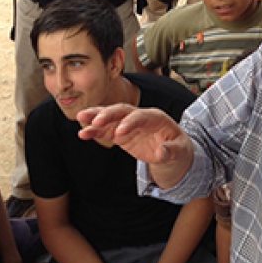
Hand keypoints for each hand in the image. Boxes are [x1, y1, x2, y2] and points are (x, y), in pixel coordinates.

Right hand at [77, 104, 191, 166]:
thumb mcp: (180, 151)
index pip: (140, 116)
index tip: (119, 133)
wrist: (172, 150)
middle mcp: (140, 117)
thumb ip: (171, 150)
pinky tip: (83, 134)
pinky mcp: (121, 134)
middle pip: (122, 111)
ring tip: (81, 119)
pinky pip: (106, 131)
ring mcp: (128, 125)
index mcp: (156, 118)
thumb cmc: (178, 147)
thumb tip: (162, 152)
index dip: (129, 123)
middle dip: (108, 114)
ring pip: (110, 117)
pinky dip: (95, 131)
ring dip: (96, 117)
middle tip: (95, 121)